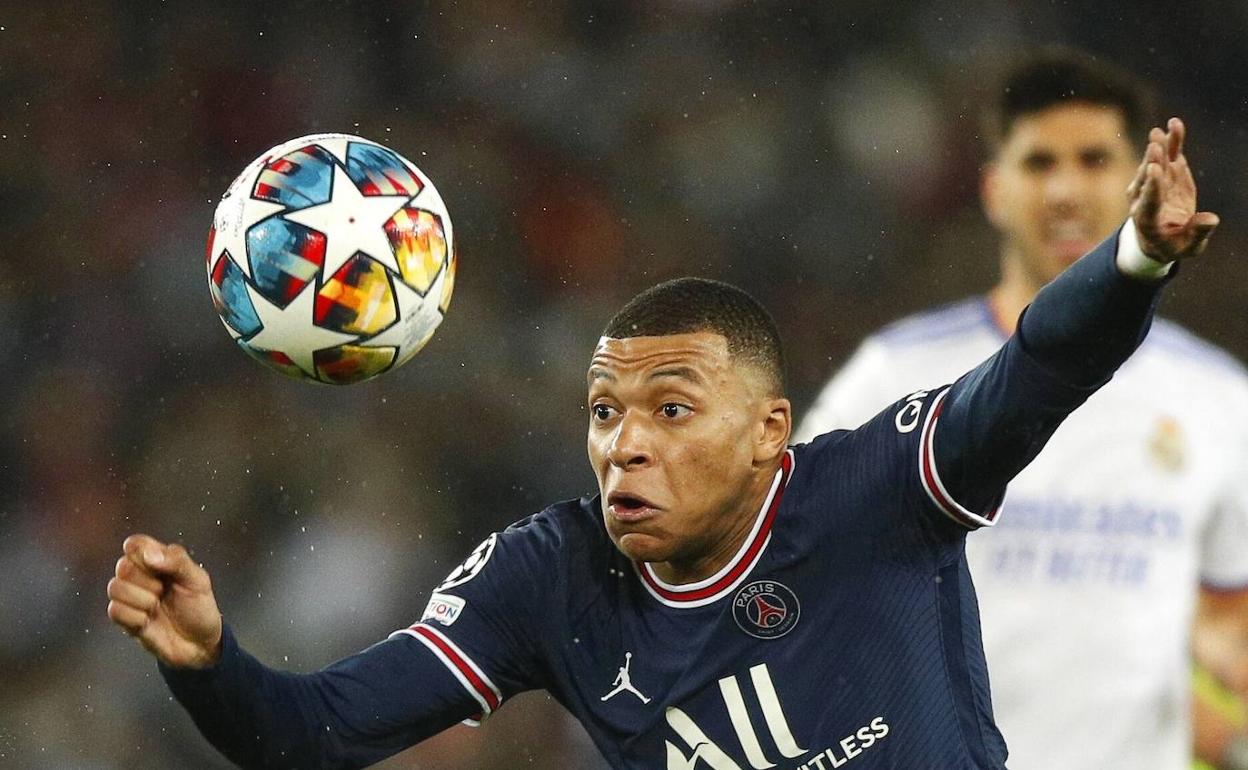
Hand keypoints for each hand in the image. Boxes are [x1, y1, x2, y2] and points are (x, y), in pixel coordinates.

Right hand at [106, 534, 223, 668]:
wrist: (200, 644)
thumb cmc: (199, 607)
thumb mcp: (198, 580)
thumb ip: (177, 561)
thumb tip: (150, 555)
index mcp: (157, 560)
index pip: (134, 544)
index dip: (142, 552)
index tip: (159, 565)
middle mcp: (139, 576)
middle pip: (123, 566)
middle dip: (147, 581)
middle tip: (164, 591)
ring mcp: (130, 598)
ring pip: (115, 587)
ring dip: (141, 599)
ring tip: (157, 606)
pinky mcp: (124, 619)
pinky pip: (115, 611)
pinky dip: (136, 617)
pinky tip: (149, 621)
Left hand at [1127, 117, 1219, 261]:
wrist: (1160, 238)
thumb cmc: (1174, 246)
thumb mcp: (1187, 248)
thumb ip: (1197, 233)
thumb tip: (1210, 219)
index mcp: (1147, 221)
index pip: (1148, 201)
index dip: (1152, 186)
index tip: (1154, 170)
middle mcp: (1143, 200)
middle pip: (1146, 179)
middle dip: (1152, 162)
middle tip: (1155, 145)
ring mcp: (1151, 185)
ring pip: (1154, 163)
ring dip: (1159, 146)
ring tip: (1165, 129)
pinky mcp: (1164, 174)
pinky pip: (1166, 155)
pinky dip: (1171, 141)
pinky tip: (1175, 124)